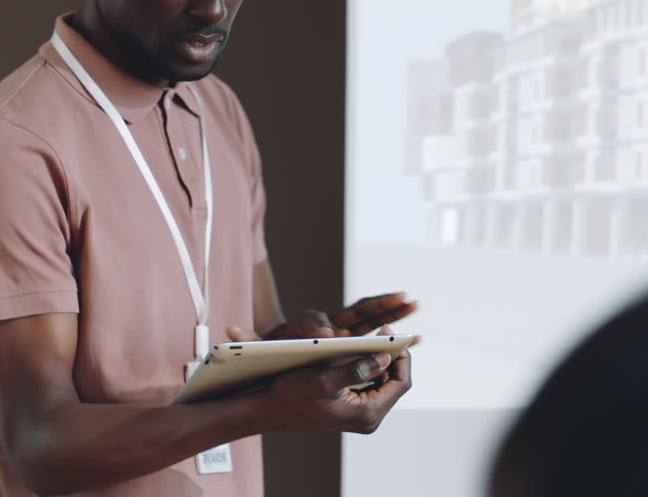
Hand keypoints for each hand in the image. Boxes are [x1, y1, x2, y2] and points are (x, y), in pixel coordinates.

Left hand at [230, 292, 418, 341]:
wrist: (278, 350)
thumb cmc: (270, 351)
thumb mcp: (255, 347)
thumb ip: (245, 338)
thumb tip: (230, 330)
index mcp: (307, 326)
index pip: (315, 321)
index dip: (318, 327)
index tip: (326, 335)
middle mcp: (331, 325)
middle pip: (357, 310)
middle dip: (379, 303)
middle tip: (401, 295)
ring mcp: (345, 332)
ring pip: (373, 319)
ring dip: (393, 310)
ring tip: (415, 303)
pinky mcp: (353, 343)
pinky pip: (378, 335)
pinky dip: (395, 333)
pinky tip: (417, 337)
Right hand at [264, 325, 412, 433]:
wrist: (272, 410)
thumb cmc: (293, 395)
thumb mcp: (324, 378)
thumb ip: (357, 368)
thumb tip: (384, 357)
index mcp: (366, 413)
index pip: (400, 383)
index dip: (402, 357)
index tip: (392, 335)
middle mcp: (369, 419)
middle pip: (396, 383)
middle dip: (392, 357)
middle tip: (383, 333)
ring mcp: (362, 416)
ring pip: (385, 384)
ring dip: (382, 361)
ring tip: (375, 339)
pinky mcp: (354, 410)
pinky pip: (373, 386)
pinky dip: (371, 369)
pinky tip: (363, 352)